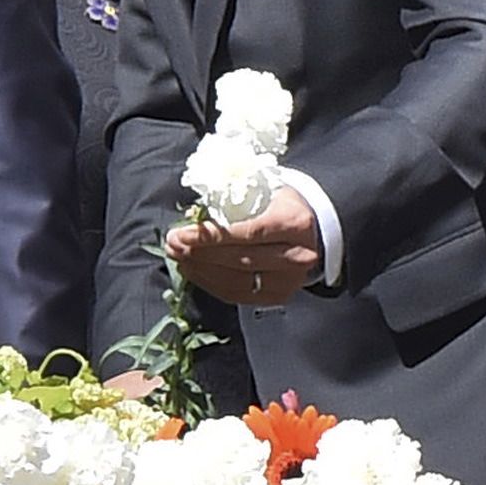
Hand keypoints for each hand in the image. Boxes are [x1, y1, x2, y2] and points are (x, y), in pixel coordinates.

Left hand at [166, 185, 321, 305]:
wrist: (312, 228)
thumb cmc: (281, 204)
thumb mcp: (262, 189)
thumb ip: (231, 199)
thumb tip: (193, 212)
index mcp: (295, 223)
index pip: (248, 233)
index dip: (212, 236)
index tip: (184, 233)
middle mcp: (298, 255)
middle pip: (240, 258)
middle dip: (200, 252)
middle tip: (173, 243)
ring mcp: (289, 280)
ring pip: (237, 280)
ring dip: (201, 269)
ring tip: (178, 257)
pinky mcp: (279, 294)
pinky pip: (239, 294)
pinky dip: (212, 283)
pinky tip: (194, 270)